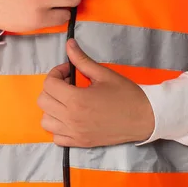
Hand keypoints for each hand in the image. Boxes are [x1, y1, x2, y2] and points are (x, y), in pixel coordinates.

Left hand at [37, 39, 154, 147]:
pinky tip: (70, 118)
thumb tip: (69, 44)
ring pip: (45, 121)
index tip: (69, 71)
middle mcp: (71, 118)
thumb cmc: (126, 94)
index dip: (56, 73)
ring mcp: (74, 133)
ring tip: (68, 101)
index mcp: (76, 100)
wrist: (144, 118)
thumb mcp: (104, 74)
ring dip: (52, 108)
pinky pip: (56, 138)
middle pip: (43, 101)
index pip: (49, 84)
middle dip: (52, 88)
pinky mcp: (80, 143)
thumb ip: (82, 60)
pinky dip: (58, 127)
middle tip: (69, 84)